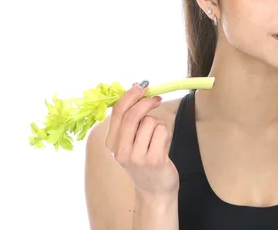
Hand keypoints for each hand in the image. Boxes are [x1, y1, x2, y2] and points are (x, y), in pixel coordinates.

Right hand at [105, 80, 178, 197]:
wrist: (154, 190)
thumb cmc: (144, 160)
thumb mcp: (129, 141)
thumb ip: (130, 118)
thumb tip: (136, 86)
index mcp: (111, 143)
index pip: (117, 112)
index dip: (130, 95)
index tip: (142, 87)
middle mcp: (121, 151)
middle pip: (133, 115)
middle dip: (147, 102)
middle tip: (157, 99)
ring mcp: (137, 157)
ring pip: (151, 122)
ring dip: (158, 124)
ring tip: (157, 138)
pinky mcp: (154, 160)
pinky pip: (163, 132)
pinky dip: (166, 133)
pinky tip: (163, 145)